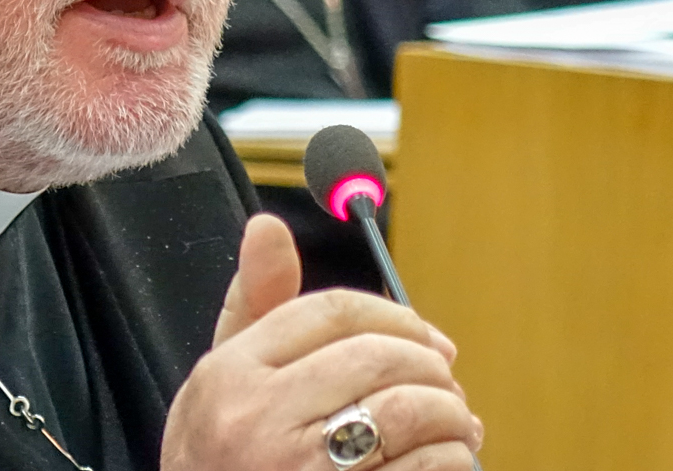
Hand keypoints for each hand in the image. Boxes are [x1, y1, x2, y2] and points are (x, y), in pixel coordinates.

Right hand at [160, 215, 483, 470]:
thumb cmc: (221, 465)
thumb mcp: (217, 386)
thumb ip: (252, 306)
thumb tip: (268, 226)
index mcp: (229, 376)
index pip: (330, 311)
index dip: (392, 315)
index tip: (422, 336)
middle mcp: (258, 420)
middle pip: (377, 356)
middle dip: (429, 366)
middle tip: (446, 383)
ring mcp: (301, 470)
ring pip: (410, 411)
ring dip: (451, 415)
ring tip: (455, 424)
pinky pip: (427, 469)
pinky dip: (454, 461)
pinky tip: (448, 462)